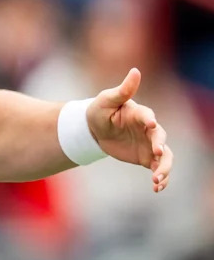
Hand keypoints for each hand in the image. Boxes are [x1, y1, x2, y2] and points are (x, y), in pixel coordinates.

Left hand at [86, 67, 172, 192]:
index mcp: (139, 113)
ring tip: (157, 180)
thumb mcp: (106, 100)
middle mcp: (148, 129)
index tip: (150, 125)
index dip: (150, 120)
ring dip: (164, 168)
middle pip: (161, 137)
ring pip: (165, 157)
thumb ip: (122, 90)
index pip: (147, 116)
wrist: (94, 130)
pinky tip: (157, 188)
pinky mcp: (146, 157)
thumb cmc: (99, 111)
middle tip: (157, 154)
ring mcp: (149, 144)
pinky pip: (157, 168)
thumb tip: (135, 70)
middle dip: (160, 146)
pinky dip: (160, 178)